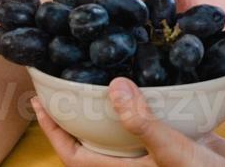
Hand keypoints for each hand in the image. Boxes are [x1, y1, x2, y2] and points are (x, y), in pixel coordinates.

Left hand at [32, 78, 224, 166]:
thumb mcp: (171, 150)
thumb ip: (142, 121)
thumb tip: (113, 86)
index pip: (74, 155)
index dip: (53, 132)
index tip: (38, 102)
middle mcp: (138, 160)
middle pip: (96, 135)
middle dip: (80, 109)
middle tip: (68, 76)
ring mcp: (161, 148)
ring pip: (128, 124)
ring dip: (116, 100)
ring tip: (106, 67)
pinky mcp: (186, 137)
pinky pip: (161, 114)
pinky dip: (154, 95)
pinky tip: (158, 70)